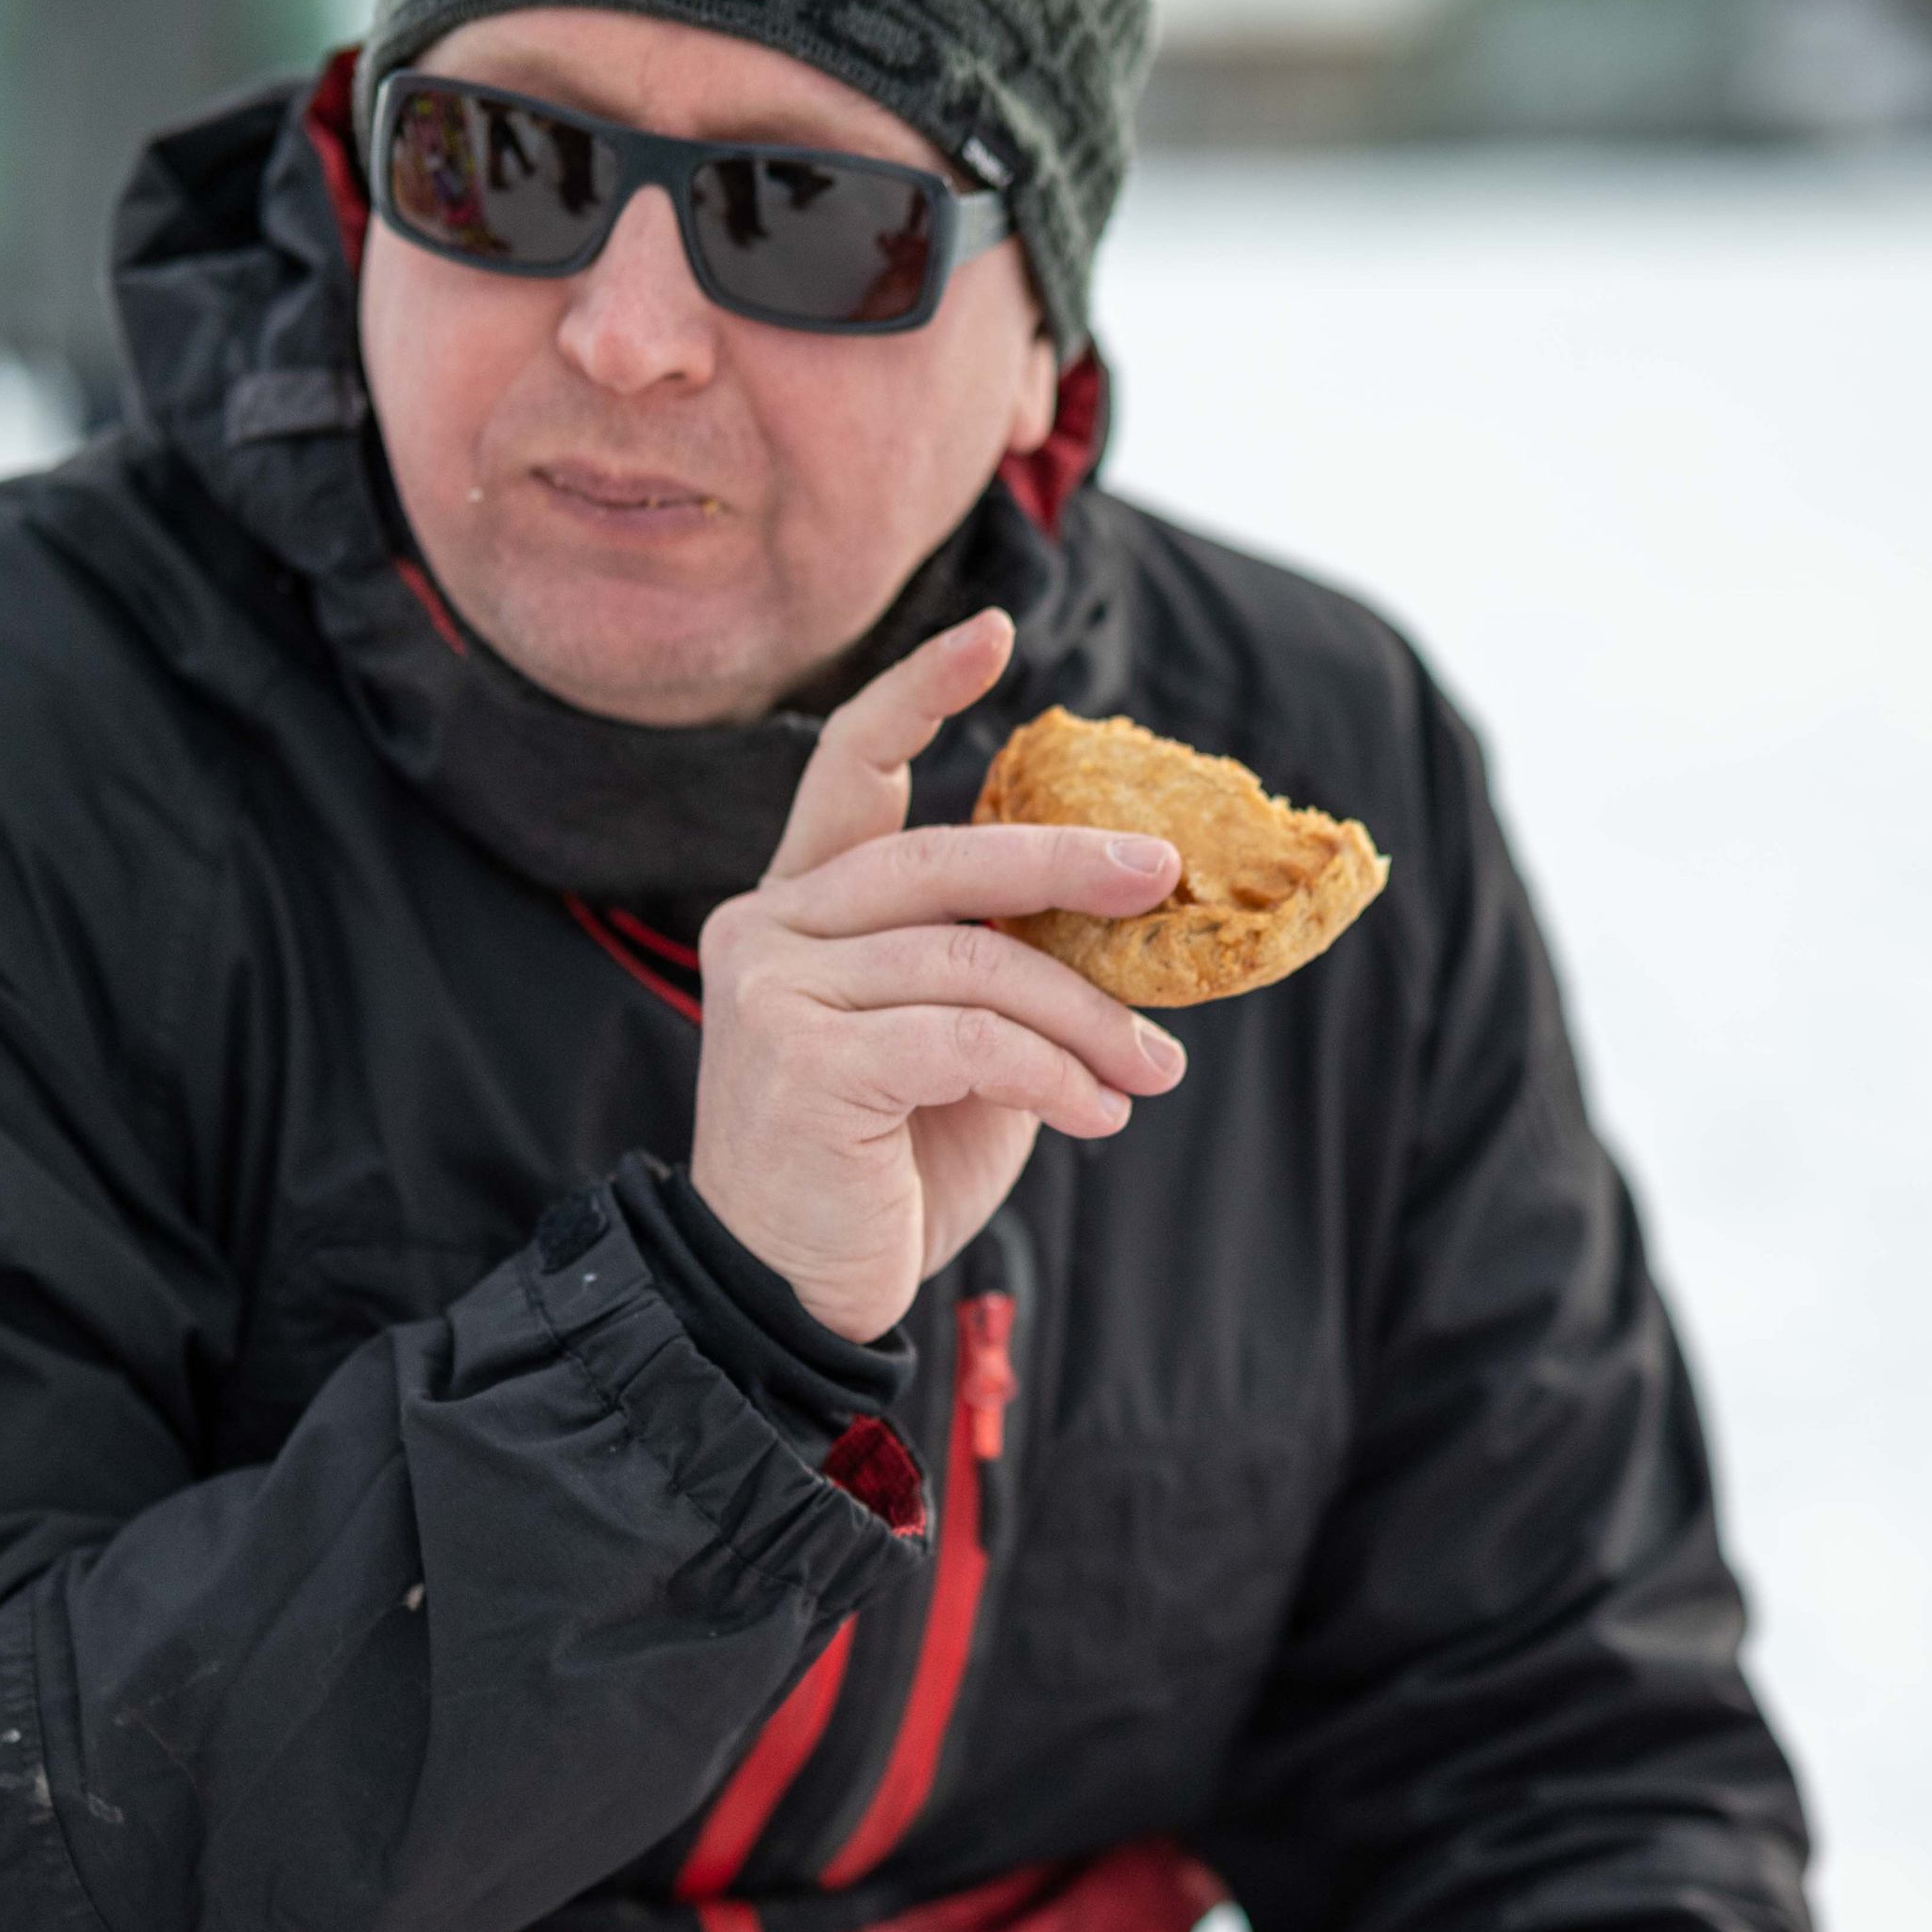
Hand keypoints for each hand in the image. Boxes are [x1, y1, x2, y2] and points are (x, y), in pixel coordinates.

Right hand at [691, 608, 1186, 1341]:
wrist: (792, 1298)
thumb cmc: (878, 1177)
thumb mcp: (957, 1060)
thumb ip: (1001, 979)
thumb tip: (1121, 927)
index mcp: (798, 911)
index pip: (848, 770)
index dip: (917, 694)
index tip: (993, 632)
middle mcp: (768, 930)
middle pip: (939, 857)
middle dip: (1066, 862)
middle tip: (1163, 878)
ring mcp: (772, 990)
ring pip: (972, 960)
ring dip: (1086, 1018)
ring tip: (1148, 1073)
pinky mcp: (801, 1061)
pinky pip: (967, 1039)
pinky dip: (1053, 1073)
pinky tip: (1097, 1114)